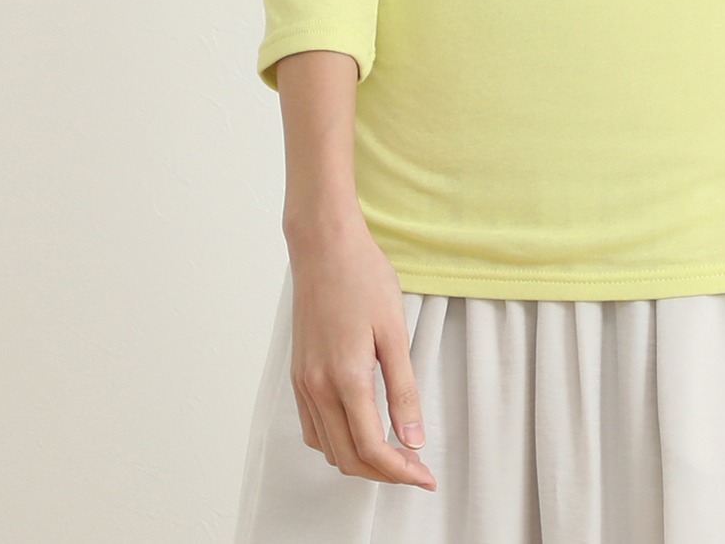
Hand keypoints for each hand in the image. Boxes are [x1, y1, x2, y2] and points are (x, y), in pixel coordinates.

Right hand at [285, 214, 436, 490]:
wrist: (323, 245)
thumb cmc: (363, 278)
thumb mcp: (394, 330)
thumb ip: (404, 389)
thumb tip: (414, 440)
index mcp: (346, 378)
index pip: (372, 449)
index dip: (402, 472)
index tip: (426, 478)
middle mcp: (317, 388)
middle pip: (348, 458)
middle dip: (384, 473)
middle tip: (417, 469)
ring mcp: (302, 382)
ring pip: (327, 448)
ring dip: (359, 461)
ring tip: (394, 453)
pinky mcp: (297, 373)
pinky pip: (312, 427)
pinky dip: (336, 442)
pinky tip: (359, 430)